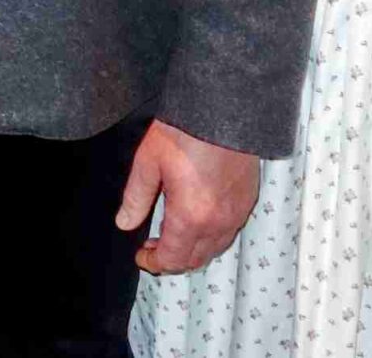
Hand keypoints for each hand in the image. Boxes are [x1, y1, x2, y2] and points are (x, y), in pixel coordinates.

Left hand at [116, 120, 260, 274]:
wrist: (222, 108)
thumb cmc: (184, 131)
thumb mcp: (148, 163)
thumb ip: (136, 198)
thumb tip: (125, 223)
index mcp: (190, 216)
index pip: (172, 259)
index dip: (154, 263)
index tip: (142, 257)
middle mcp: (217, 222)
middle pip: (195, 260)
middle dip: (172, 259)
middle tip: (153, 246)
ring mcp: (236, 213)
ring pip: (214, 248)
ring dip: (192, 249)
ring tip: (172, 234)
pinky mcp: (247, 200)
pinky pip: (229, 231)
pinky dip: (211, 236)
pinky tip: (196, 220)